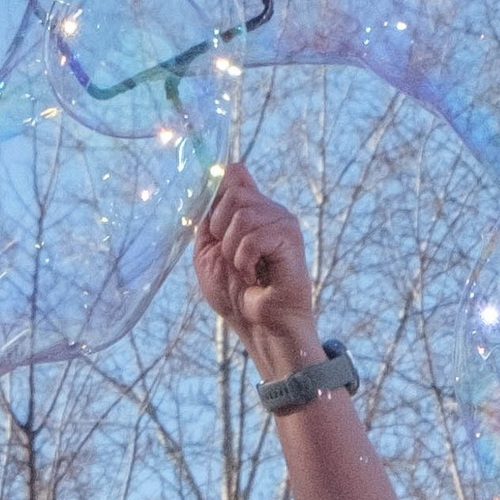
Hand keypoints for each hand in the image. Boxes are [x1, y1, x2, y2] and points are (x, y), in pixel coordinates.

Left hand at [192, 163, 323, 377]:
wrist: (257, 326)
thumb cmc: (234, 292)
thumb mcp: (208, 249)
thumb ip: (210, 215)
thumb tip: (218, 174)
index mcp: (250, 210)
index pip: (234, 173)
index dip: (216, 186)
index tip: (209, 213)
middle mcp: (269, 210)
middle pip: (233, 192)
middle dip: (220, 229)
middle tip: (230, 256)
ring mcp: (282, 222)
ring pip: (241, 215)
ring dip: (232, 250)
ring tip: (245, 269)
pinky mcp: (291, 238)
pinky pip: (254, 237)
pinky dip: (245, 260)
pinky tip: (257, 275)